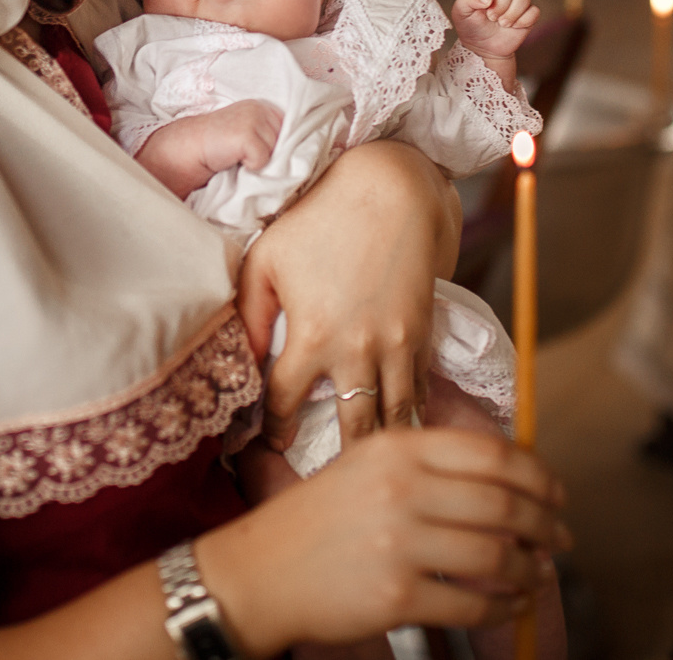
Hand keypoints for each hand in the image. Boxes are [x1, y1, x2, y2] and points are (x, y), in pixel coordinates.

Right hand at [134, 101, 283, 197]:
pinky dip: (249, 166)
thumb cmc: (218, 147)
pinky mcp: (246, 135)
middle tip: (243, 154)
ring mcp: (254, 120)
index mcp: (263, 107)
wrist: (188, 149)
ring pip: (275, 154)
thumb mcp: (248, 135)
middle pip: (286, 144)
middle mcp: (261, 109)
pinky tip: (232, 158)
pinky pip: (262, 161)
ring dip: (259, 161)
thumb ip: (269, 137)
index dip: (278, 148)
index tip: (255, 151)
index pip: (292, 132)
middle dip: (270, 154)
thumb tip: (296, 156)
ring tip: (237, 156)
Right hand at [196, 428, 573, 654]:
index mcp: (397, 448)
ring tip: (537, 574)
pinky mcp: (397, 595)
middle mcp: (401, 489)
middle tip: (561, 538)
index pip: (493, 454)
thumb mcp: (366, 465)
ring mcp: (399, 543)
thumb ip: (428, 464)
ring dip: (530, 569)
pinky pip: (473, 602)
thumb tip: (507, 480)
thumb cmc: (318, 519)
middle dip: (546, 524)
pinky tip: (508, 605)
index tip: (557, 493)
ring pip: (497, 555)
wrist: (258, 573)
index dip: (538, 476)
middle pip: (505, 504)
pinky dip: (502, 607)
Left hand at [239, 141, 460, 447]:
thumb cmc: (320, 215)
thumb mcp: (267, 258)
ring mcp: (399, 346)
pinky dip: (409, 413)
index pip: (284, 408)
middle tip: (323, 486)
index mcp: (313, 337)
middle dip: (337, 465)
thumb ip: (251, 316)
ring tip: (365, 471)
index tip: (265, 450)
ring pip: (395, 421)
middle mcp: (358, 351)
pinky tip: (399, 429)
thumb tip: (247, 362)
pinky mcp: (425, 334)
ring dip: (379, 447)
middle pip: (351, 432)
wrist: (395, 186)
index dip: (271, 434)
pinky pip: (419, 390)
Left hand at [450, 0, 539, 89]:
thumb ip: (468, 0)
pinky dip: (524, 20)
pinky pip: (534, 11)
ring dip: (513, 12)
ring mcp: (516, 2)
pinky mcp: (527, 15)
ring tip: (503, 24)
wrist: (483, 49)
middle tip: (492, 18)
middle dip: (501, 5)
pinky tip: (514, 27)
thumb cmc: (471, 28)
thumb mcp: (460, 14)